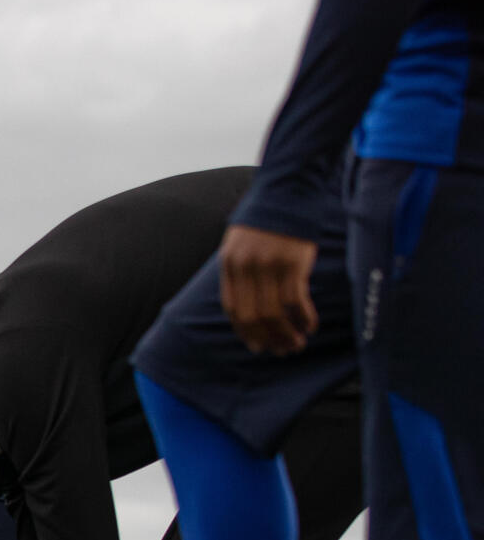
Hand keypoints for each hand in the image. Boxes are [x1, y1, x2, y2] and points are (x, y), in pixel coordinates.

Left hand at [219, 224, 319, 354]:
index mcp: (229, 263)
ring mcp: (269, 264)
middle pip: (253, 315)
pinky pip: (296, 299)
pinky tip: (310, 326)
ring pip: (275, 312)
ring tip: (296, 344)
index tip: (257, 345)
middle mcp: (246, 266)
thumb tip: (248, 305)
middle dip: (267, 338)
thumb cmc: (266, 217)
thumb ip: (240, 270)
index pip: (233, 308)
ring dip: (286, 333)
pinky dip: (303, 317)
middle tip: (281, 351)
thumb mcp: (241, 241)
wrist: (288, 188)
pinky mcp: (293, 261)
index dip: (245, 331)